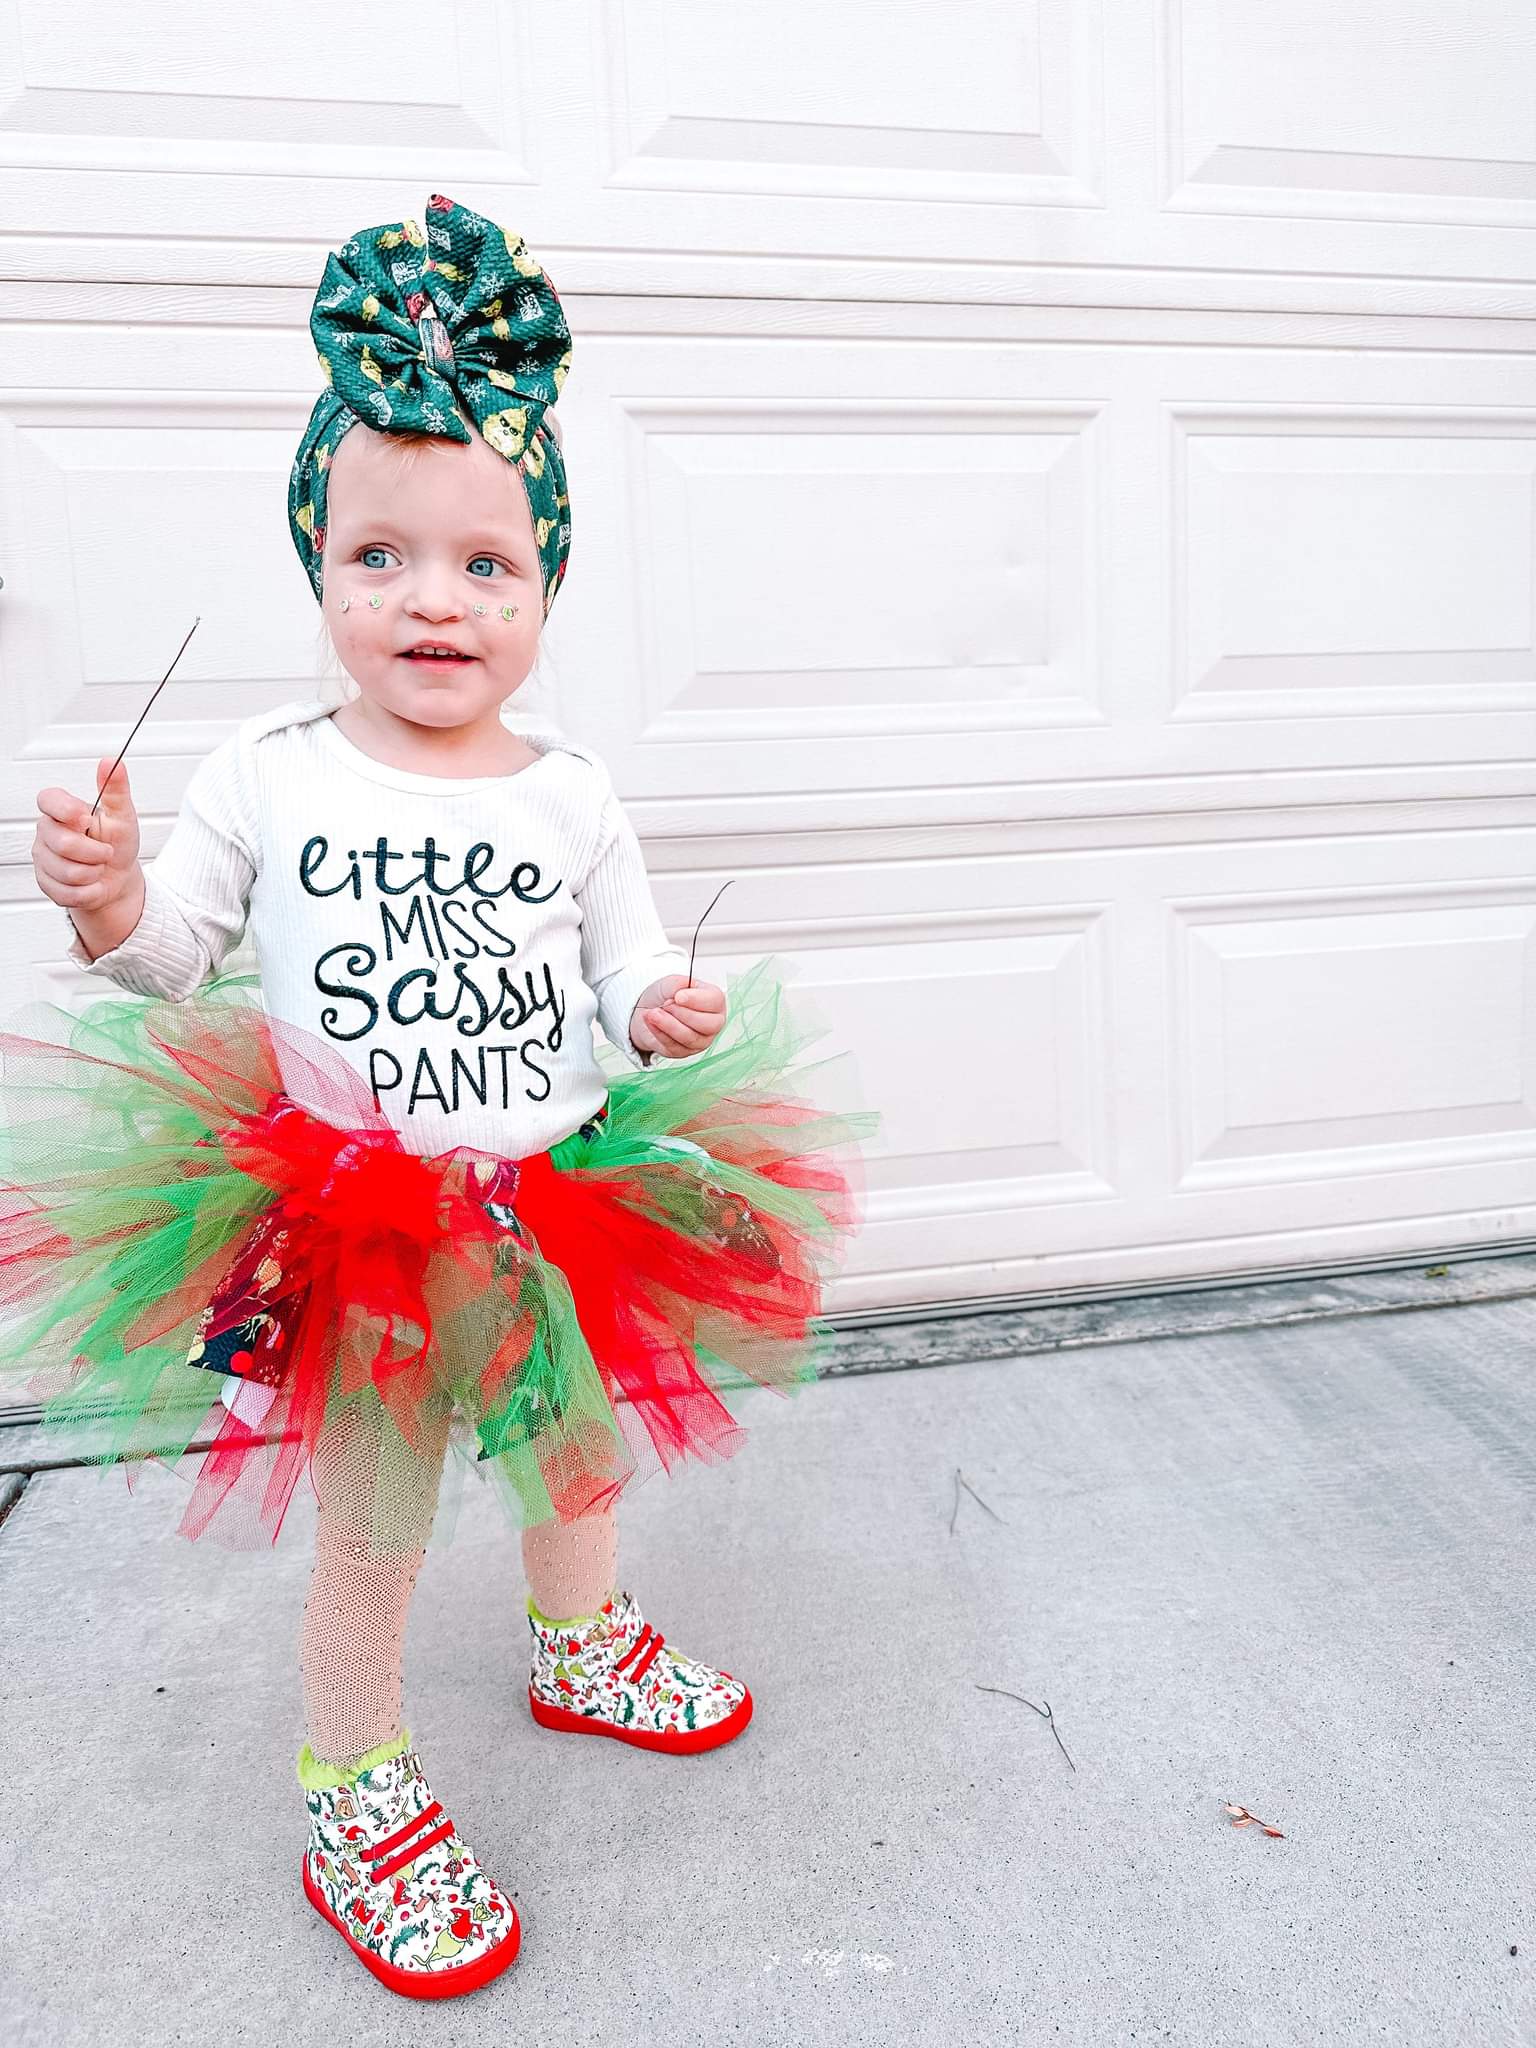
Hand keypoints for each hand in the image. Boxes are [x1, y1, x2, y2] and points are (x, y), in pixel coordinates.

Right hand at [34, 756, 145, 952]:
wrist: (118, 878)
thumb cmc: (118, 843)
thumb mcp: (123, 815)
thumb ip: (116, 789)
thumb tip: (111, 762)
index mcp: (61, 810)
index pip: (47, 800)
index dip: (66, 810)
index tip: (86, 818)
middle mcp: (47, 832)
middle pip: (63, 844)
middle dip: (95, 852)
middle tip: (106, 851)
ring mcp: (43, 859)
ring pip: (67, 872)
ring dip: (94, 873)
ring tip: (98, 867)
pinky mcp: (46, 884)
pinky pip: (68, 892)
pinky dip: (90, 892)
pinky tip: (93, 884)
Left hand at [629, 975, 726, 1060]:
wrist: (649, 1010)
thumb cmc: (666, 996)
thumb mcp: (670, 982)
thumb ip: (679, 984)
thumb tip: (682, 990)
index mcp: (714, 1001)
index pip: (715, 1001)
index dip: (696, 1000)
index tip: (678, 996)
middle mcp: (712, 1023)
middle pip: (708, 1025)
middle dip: (683, 1014)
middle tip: (666, 1004)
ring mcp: (700, 1040)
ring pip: (689, 1037)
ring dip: (668, 1024)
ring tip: (653, 1013)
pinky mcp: (683, 1052)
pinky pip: (674, 1046)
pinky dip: (659, 1033)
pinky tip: (651, 1022)